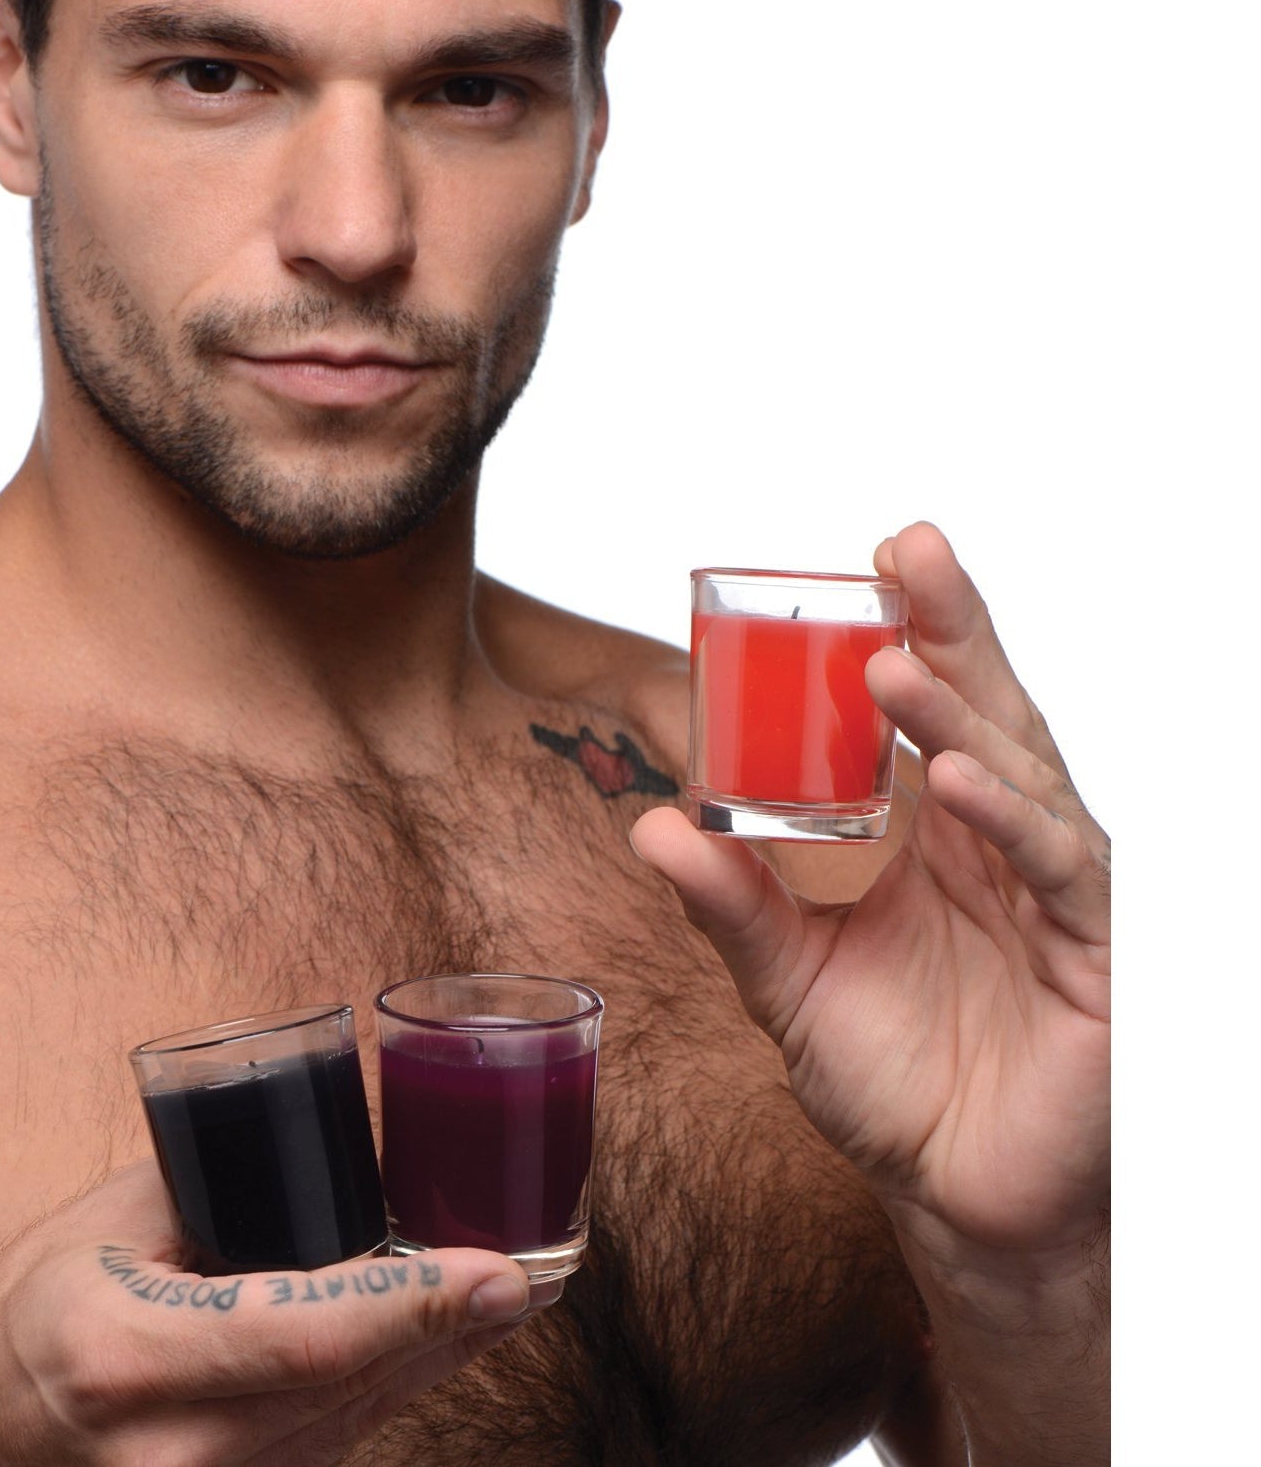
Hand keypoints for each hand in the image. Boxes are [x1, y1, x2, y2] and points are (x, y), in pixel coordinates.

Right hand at [0, 1160, 531, 1464]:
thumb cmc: (32, 1304)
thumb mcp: (116, 1220)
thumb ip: (229, 1186)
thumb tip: (344, 1144)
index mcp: (137, 1358)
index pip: (309, 1335)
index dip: (417, 1308)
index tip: (505, 1275)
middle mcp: (177, 1449)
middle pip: (352, 1385)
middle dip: (454, 1329)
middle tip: (543, 1269)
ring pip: (353, 1421)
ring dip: (434, 1359)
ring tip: (506, 1296)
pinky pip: (329, 1443)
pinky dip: (385, 1388)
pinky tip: (432, 1341)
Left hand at [632, 522, 1108, 1258]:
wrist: (957, 1199)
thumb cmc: (891, 1080)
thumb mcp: (790, 979)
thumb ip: (731, 905)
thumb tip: (653, 826)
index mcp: (935, 836)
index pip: (931, 711)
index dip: (914, 630)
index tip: (873, 561)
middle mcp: (1000, 845)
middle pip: (986, 711)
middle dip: (952, 627)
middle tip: (910, 549)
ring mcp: (1052, 894)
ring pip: (1021, 776)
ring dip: (962, 716)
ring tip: (898, 666)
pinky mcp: (1095, 955)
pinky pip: (1060, 870)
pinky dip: (1012, 822)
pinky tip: (959, 784)